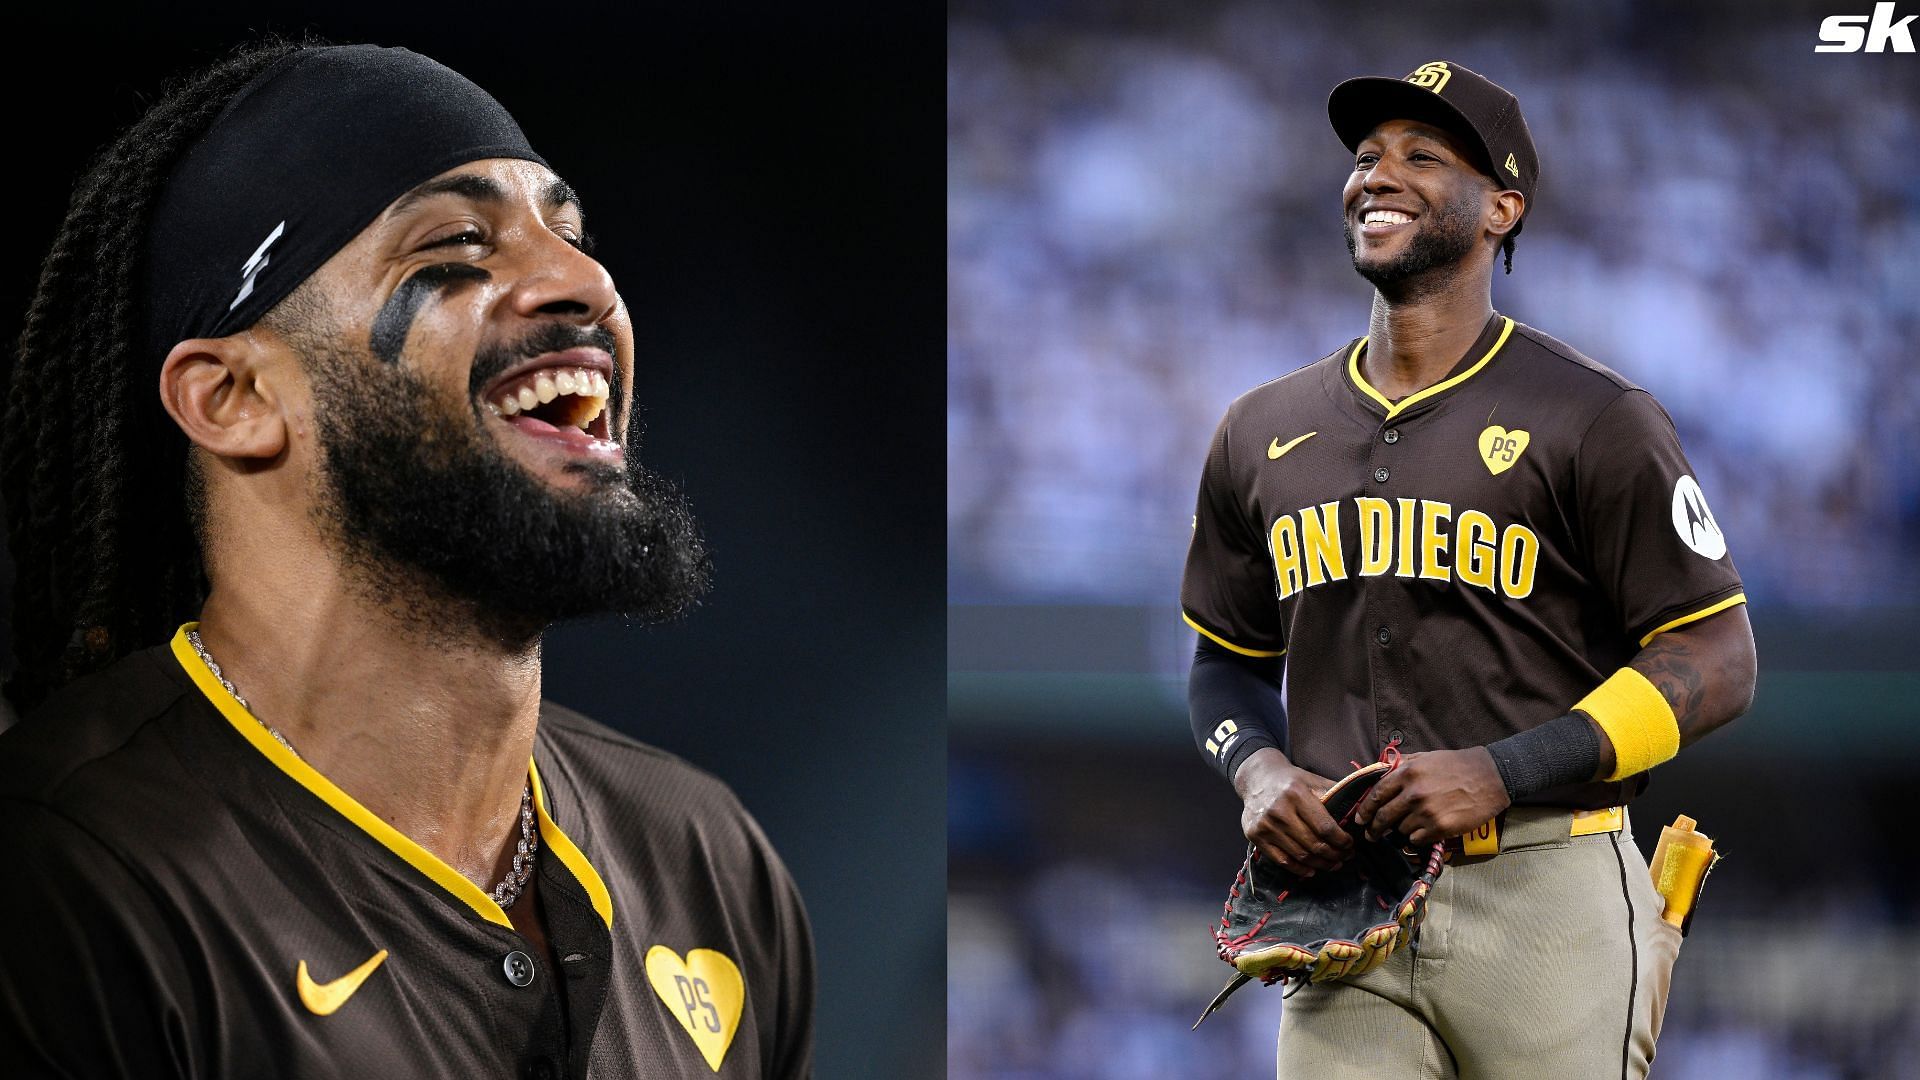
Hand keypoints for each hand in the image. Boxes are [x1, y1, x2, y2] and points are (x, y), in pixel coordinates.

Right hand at [1233, 748, 1353, 874]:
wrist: (1256, 779)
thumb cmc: (1291, 781)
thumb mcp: (1312, 780)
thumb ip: (1334, 793)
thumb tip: (1360, 810)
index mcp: (1296, 794)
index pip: (1325, 827)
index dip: (1341, 841)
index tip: (1350, 844)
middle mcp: (1279, 810)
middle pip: (1314, 844)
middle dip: (1334, 855)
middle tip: (1345, 857)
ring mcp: (1265, 825)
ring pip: (1300, 855)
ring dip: (1321, 864)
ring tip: (1333, 864)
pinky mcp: (1255, 836)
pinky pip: (1282, 860)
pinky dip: (1300, 869)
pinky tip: (1312, 869)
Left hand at [1352, 748, 1510, 846]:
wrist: (1490, 777)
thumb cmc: (1457, 765)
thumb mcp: (1426, 757)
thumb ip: (1402, 765)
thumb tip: (1379, 771)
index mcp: (1407, 773)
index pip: (1376, 795)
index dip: (1365, 810)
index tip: (1361, 818)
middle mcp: (1413, 793)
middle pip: (1384, 817)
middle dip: (1374, 829)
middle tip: (1371, 835)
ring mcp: (1426, 812)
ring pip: (1401, 830)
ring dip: (1401, 831)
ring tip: (1409, 826)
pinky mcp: (1440, 828)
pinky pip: (1417, 839)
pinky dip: (1417, 838)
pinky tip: (1423, 831)